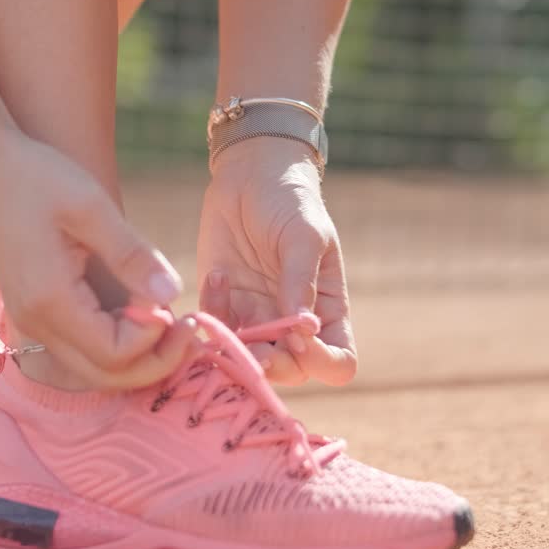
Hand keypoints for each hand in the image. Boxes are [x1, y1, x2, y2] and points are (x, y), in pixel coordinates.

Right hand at [0, 124, 196, 389]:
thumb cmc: (36, 176)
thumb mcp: (91, 206)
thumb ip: (131, 254)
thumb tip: (172, 295)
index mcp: (49, 300)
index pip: (113, 353)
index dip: (154, 339)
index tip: (177, 308)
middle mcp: (35, 322)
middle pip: (104, 376)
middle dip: (155, 362)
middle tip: (191, 329)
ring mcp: (31, 322)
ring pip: (92, 370)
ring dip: (137, 358)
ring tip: (172, 324)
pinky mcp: (34, 313)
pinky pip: (80, 351)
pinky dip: (116, 346)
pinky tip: (141, 317)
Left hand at [196, 138, 356, 385]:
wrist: (250, 176)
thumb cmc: (290, 202)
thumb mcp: (304, 236)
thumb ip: (302, 282)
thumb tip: (303, 330)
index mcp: (327, 311)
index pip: (337, 363)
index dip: (322, 362)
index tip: (301, 337)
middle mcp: (293, 325)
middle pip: (290, 372)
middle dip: (271, 366)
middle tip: (251, 348)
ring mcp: (256, 318)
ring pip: (246, 361)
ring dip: (234, 348)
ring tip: (226, 309)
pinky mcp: (222, 306)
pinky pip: (214, 331)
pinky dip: (211, 315)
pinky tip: (216, 277)